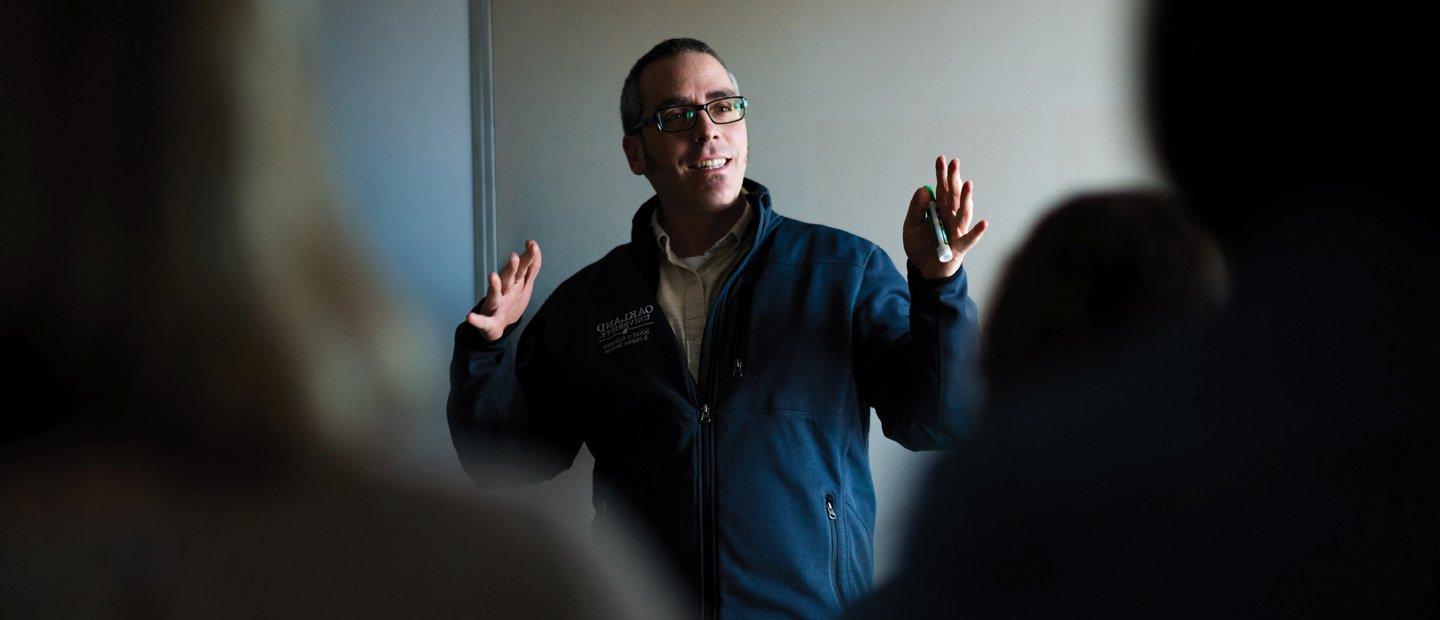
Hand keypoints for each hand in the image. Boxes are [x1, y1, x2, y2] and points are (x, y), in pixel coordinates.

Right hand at [467, 240, 541, 340]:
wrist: (496, 326)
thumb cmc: (509, 301)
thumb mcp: (523, 283)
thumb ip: (530, 267)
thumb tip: (534, 246)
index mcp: (512, 284)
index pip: (522, 268)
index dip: (528, 257)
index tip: (532, 244)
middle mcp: (502, 292)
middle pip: (508, 278)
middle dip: (511, 268)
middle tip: (514, 256)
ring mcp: (494, 306)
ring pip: (494, 295)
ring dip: (494, 286)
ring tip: (493, 276)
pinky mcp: (488, 322)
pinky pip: (482, 321)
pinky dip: (476, 319)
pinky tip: (470, 317)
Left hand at [903, 155, 987, 278]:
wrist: (923, 269)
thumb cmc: (920, 245)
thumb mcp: (911, 225)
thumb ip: (916, 208)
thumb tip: (924, 189)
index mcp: (940, 209)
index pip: (942, 188)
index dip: (942, 174)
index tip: (941, 158)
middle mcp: (951, 217)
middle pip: (953, 196)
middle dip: (954, 179)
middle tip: (954, 162)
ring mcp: (957, 231)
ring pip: (963, 213)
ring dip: (965, 199)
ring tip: (967, 184)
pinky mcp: (960, 247)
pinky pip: (969, 239)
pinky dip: (977, 232)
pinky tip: (984, 223)